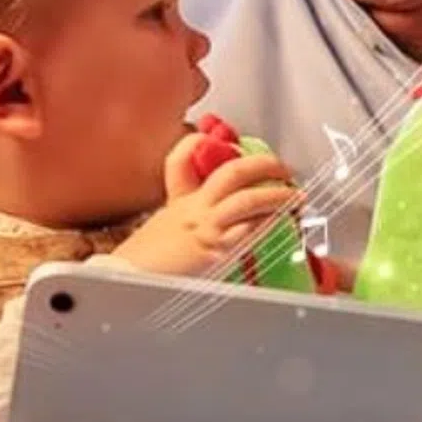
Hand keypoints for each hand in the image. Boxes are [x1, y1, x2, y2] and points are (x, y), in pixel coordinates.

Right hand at [111, 131, 299, 276]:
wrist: (126, 282)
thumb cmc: (141, 266)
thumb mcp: (158, 234)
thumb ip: (180, 224)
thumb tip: (205, 226)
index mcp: (177, 203)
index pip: (182, 160)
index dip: (198, 143)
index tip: (216, 138)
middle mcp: (192, 209)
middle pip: (229, 172)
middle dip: (261, 165)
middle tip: (280, 167)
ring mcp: (204, 227)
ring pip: (246, 198)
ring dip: (277, 195)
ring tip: (294, 196)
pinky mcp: (214, 249)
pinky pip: (248, 230)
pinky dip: (268, 223)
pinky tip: (282, 222)